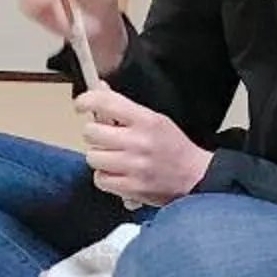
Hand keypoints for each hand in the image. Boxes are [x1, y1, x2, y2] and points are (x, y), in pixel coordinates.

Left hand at [77, 85, 210, 204]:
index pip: (105, 102)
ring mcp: (134, 166)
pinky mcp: (131, 188)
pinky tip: (117, 174)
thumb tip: (98, 88)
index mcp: (146, 120)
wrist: (196, 177)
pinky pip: (100, 180)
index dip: (86, 101)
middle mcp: (138, 141)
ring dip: (99, 158)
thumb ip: (125, 107)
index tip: (81, 105)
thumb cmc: (174, 148)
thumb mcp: (155, 119)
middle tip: (105, 138)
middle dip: (95, 134)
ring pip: (92, 157)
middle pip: (91, 132)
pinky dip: (105, 178)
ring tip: (113, 158)